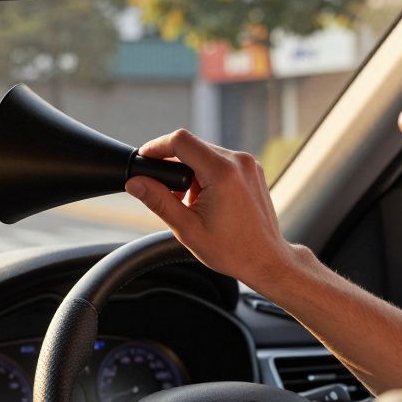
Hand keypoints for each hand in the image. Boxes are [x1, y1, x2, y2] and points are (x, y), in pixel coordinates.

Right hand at [125, 129, 295, 285]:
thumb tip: (135, 183)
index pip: (180, 141)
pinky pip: (220, 160)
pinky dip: (205, 173)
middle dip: (173, 164)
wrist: (266, 259)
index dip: (157, 147)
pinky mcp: (251, 169)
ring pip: (205, 152)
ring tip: (188, 201)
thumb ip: (158, 201)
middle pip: (192, 146)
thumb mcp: (187, 228)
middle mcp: (238, 161)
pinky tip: (204, 198)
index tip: (144, 159)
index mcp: (222, 173)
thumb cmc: (231, 250)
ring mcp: (248, 164)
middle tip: (165, 192)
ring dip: (189, 171)